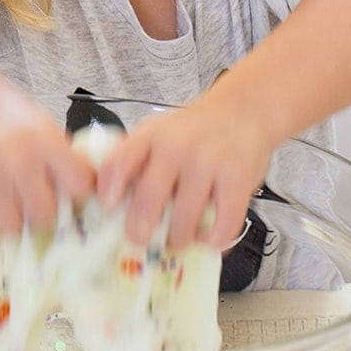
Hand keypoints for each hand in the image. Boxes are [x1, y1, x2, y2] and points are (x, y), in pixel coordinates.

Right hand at [0, 83, 95, 235]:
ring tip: (15, 211)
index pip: (78, 186)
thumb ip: (64, 160)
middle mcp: (16, 158)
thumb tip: (88, 197)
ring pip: (10, 226)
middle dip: (45, 215)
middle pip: (43, 214)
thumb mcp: (47, 129)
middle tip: (39, 207)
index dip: (78, 194)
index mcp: (44, 141)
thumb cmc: (13, 119)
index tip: (71, 193)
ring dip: (15, 224)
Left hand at [96, 88, 273, 249]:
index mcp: (150, 136)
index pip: (120, 162)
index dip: (108, 190)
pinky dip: (213, 240)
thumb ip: (136, 163)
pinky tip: (208, 237)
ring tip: (178, 238)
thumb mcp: (158, 134)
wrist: (242, 110)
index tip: (108, 210)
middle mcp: (177, 146)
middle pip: (148, 201)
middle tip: (141, 239)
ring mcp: (208, 162)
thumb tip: (108, 208)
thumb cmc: (194, 132)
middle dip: (140, 231)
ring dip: (178, 239)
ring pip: (184, 222)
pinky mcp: (238, 178)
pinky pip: (222, 225)